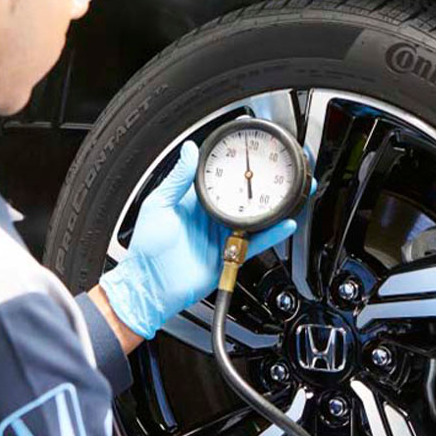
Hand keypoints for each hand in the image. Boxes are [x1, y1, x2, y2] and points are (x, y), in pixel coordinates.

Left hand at [99, 141, 298, 338]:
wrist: (152, 286)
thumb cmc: (147, 249)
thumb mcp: (158, 205)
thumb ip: (177, 179)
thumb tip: (189, 150)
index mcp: (192, 202)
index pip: (217, 178)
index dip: (233, 165)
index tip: (248, 149)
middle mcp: (210, 217)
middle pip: (240, 196)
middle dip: (260, 184)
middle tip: (277, 169)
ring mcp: (221, 235)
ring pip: (252, 218)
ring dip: (271, 207)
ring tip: (288, 193)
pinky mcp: (230, 254)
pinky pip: (256, 242)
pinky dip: (272, 234)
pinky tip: (285, 223)